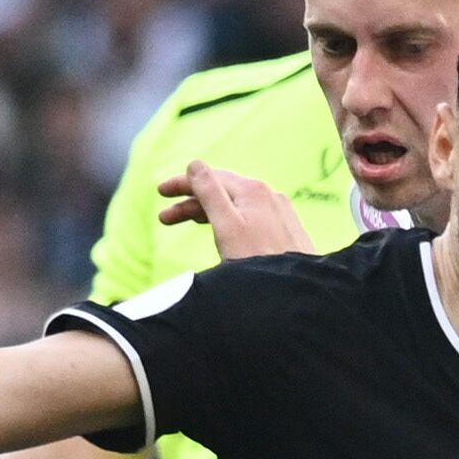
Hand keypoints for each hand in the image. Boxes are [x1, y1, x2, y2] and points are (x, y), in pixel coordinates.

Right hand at [158, 162, 313, 260]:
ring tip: (186, 223)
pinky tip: (222, 231)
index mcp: (253, 190)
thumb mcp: (227, 227)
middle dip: (191, 201)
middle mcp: (269, 196)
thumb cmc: (259, 263)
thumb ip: (209, 193)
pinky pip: (251, 217)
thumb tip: (194, 164)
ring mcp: (281, 212)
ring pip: (237, 205)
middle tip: (164, 217)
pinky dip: (229, 220)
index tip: (160, 192)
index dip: (182, 183)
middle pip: (222, 191)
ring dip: (207, 211)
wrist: (298, 294)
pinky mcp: (287, 230)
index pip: (210, 177)